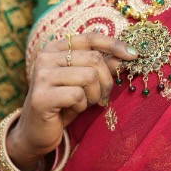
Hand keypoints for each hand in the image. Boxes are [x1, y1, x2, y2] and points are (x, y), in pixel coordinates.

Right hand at [7, 33, 136, 170]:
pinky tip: (72, 110)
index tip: (133, 54)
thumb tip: (123, 57)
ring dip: (94, 94)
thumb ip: (101, 67)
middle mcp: (46, 57)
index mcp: (56, 48)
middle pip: (94, 58)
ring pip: (89, 76)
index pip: (91, 38)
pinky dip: (82, 106)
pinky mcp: (41, 97)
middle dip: (106, 80)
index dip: (114, 45)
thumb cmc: (64, 103)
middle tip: (102, 96)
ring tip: (85, 103)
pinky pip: (77, 95)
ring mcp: (41, 76)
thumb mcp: (85, 82)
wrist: (36, 132)